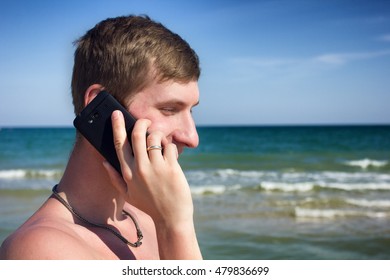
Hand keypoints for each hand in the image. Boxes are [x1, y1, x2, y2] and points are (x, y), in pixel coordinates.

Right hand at [104, 110, 193, 228]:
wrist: (171, 218)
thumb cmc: (150, 205)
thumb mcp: (128, 195)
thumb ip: (115, 178)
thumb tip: (104, 162)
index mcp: (127, 173)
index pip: (119, 144)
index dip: (117, 126)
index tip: (116, 114)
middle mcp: (140, 168)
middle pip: (137, 134)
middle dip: (142, 122)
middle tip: (146, 121)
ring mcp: (156, 168)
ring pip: (155, 137)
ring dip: (158, 135)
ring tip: (161, 143)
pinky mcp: (172, 168)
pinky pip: (170, 147)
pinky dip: (170, 146)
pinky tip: (170, 154)